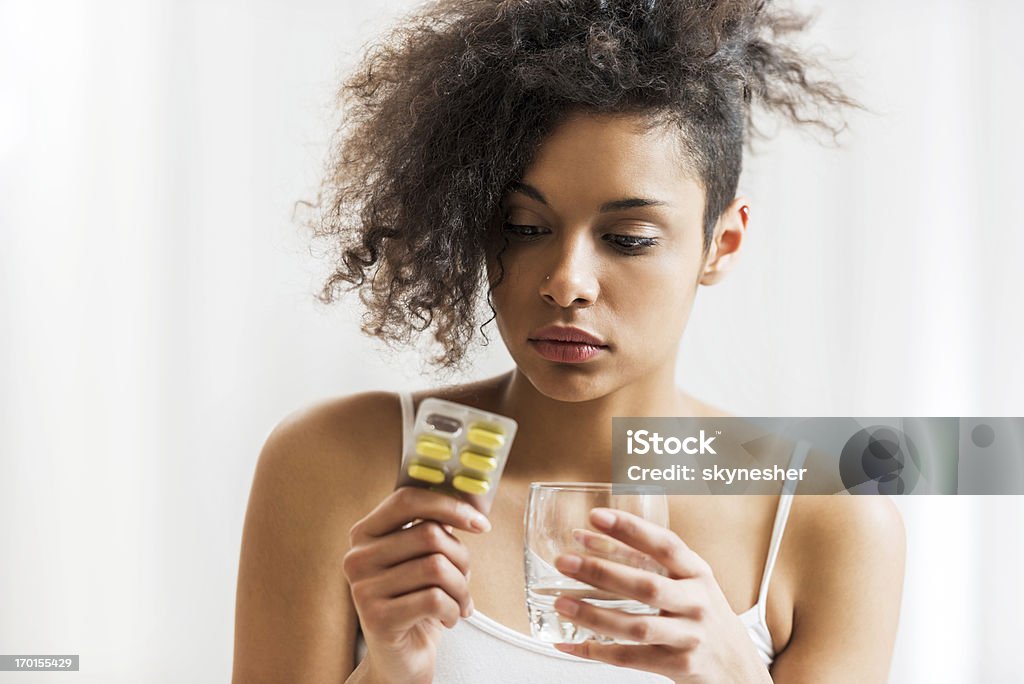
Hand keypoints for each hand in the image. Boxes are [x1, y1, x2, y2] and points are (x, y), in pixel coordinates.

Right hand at [342, 487, 490, 683]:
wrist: (400, 658)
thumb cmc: (417, 602)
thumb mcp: (423, 559)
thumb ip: (436, 529)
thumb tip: (472, 502)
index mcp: (365, 533)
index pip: (407, 500)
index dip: (449, 505)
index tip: (480, 523)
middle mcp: (357, 557)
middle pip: (429, 534)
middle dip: (461, 558)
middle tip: (464, 579)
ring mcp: (363, 588)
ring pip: (437, 567)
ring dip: (461, 588)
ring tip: (458, 602)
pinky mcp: (377, 618)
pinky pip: (435, 599)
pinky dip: (453, 610)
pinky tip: (448, 619)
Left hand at [551, 508, 771, 683]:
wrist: (737, 668)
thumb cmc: (702, 614)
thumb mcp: (691, 582)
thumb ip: (653, 562)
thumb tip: (589, 538)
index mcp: (698, 573)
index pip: (666, 544)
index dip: (631, 529)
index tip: (596, 517)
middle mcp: (697, 602)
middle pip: (646, 586)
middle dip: (601, 572)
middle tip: (564, 561)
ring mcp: (689, 637)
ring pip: (636, 626)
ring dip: (593, 614)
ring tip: (560, 602)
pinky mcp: (679, 666)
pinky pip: (630, 659)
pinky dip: (596, 651)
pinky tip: (568, 642)